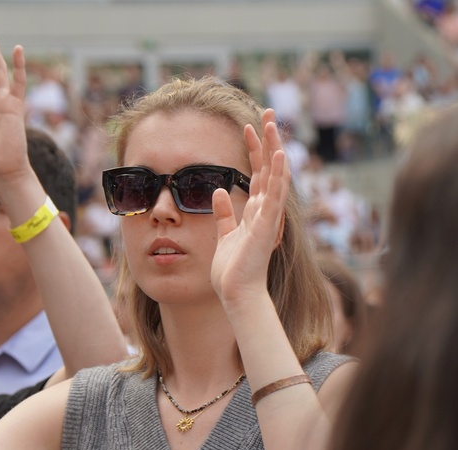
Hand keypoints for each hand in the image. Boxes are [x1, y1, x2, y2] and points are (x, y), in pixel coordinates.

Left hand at [211, 108, 290, 306]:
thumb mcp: (224, 235)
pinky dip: (277, 176)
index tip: (250, 125)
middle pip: (267, 168)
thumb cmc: (232, 269)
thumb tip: (217, 190)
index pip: (257, 173)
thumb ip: (223, 213)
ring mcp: (267, 217)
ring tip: (271, 122)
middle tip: (267, 111)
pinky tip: (278, 155)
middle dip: (267, 139)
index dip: (255, 149)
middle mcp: (265, 211)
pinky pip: (272, 197)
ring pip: (274, 176)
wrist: (237, 294)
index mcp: (255, 212)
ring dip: (273, 149)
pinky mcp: (266, 227)